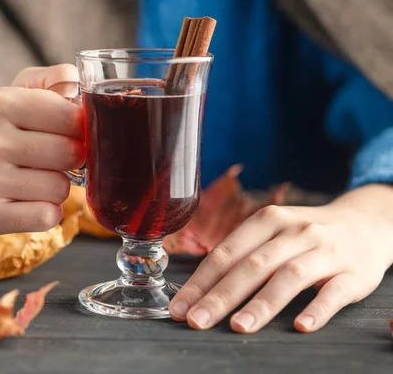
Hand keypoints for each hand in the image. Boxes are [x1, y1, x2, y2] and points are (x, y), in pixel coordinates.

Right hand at [0, 64, 83, 233]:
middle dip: (74, 158)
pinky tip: (34, 201)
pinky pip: (46, 216)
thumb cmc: (6, 132)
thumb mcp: (23, 94)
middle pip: (68, 153)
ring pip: (59, 188)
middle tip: (60, 159)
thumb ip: (55, 78)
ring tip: (42, 179)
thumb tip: (75, 80)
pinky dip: (49, 212)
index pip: (70, 116)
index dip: (82, 128)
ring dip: (60, 186)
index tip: (73, 132)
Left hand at [168, 184, 392, 332]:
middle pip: (252, 265)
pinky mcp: (353, 273)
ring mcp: (325, 251)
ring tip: (239, 326)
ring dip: (262, 303)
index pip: (226, 253)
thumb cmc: (305, 234)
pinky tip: (300, 325)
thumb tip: (199, 288)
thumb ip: (242, 253)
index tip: (180, 307)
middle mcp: (294, 232)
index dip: (201, 281)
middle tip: (198, 321)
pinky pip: (335, 292)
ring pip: (289, 277)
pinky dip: (317, 309)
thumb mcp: (273, 231)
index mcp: (267, 220)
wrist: (366, 222)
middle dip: (221, 296)